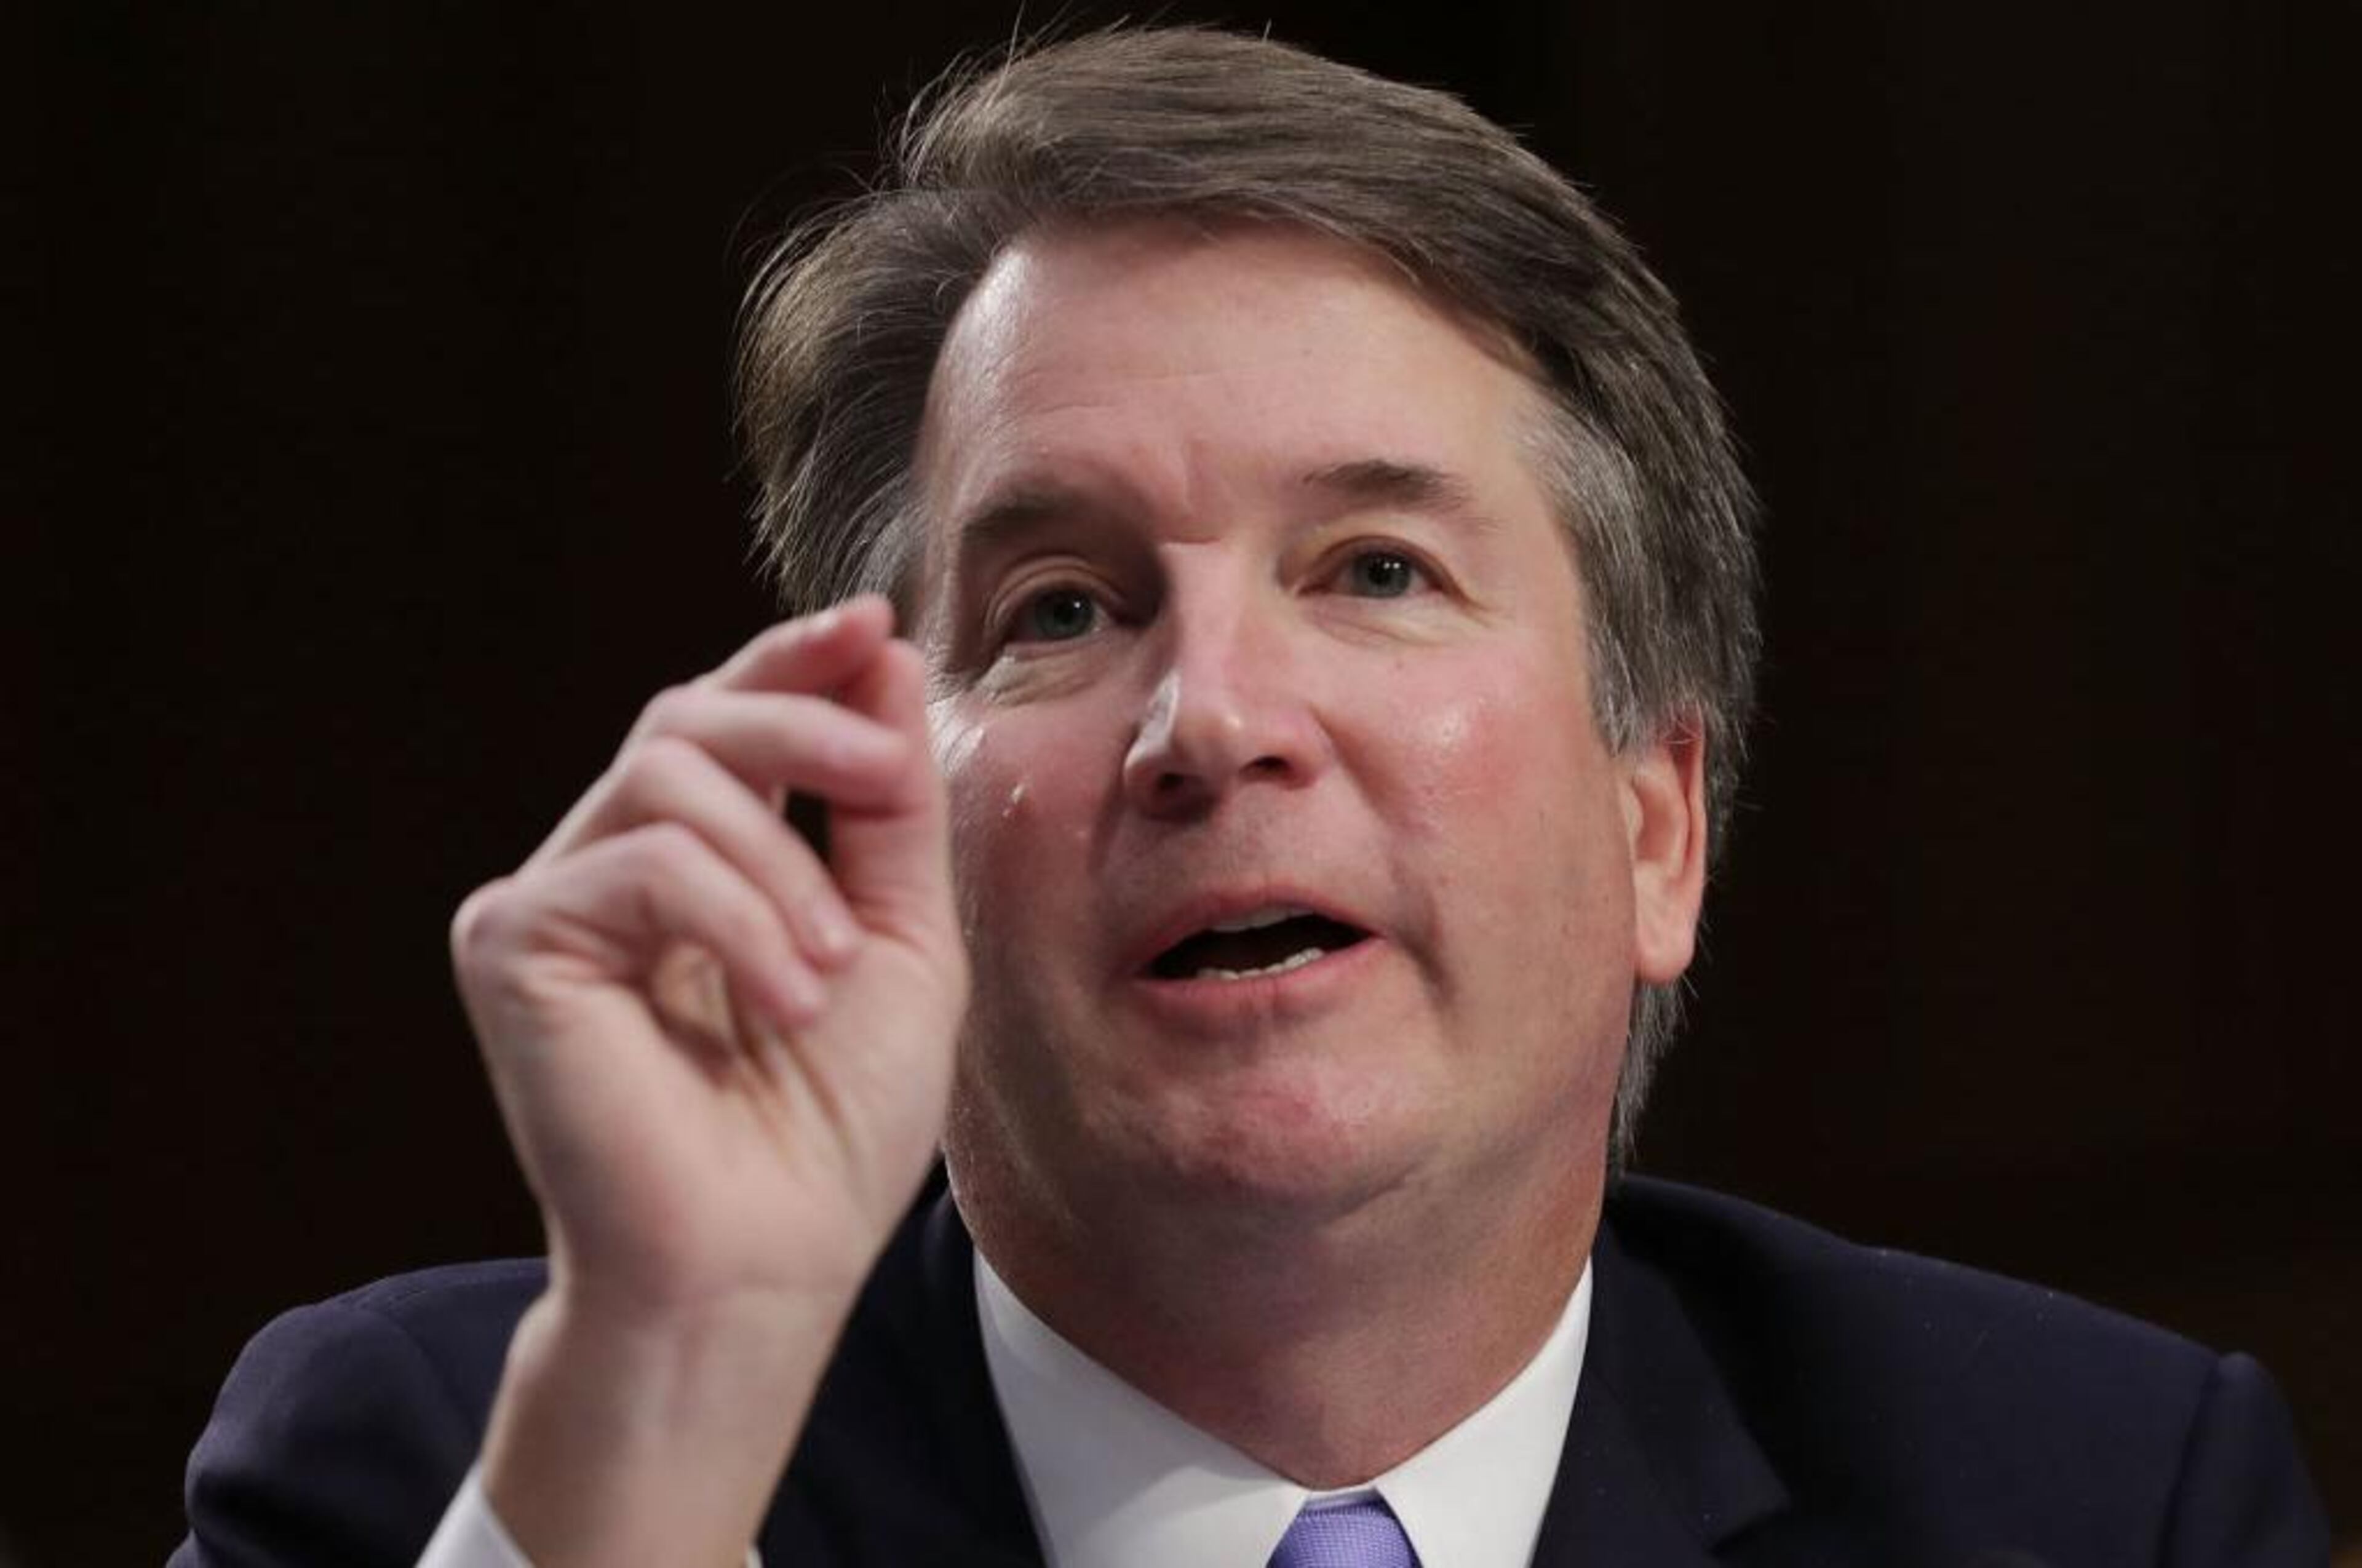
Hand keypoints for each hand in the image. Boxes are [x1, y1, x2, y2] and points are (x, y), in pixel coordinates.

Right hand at [450, 597, 965, 1564]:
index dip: (796, 660)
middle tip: (881, 778)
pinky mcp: (510, 942)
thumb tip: (881, 653)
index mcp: (698, 863)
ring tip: (824, 974)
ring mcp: (550, 900)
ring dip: (780, 863)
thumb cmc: (831, 1126)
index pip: (730, 720)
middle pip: (689, 717)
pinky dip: (734, 919)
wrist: (764, 1262)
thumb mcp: (898, 938)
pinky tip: (776, 1003)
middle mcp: (611, 867)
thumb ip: (886, 804)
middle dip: (800, 726)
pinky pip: (642, 861)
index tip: (871, 624)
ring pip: (668, 775)